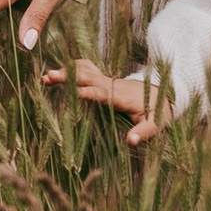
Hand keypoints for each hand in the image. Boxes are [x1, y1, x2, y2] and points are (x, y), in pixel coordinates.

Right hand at [46, 57, 160, 147]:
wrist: (164, 94)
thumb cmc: (159, 112)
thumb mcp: (156, 124)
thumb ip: (144, 132)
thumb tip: (130, 141)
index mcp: (122, 96)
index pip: (102, 93)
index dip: (89, 92)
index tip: (74, 93)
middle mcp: (113, 85)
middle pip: (88, 77)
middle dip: (68, 77)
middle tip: (47, 77)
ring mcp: (108, 81)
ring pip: (85, 71)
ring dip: (67, 71)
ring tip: (46, 76)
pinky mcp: (105, 80)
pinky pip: (87, 70)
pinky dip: (73, 68)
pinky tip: (57, 72)